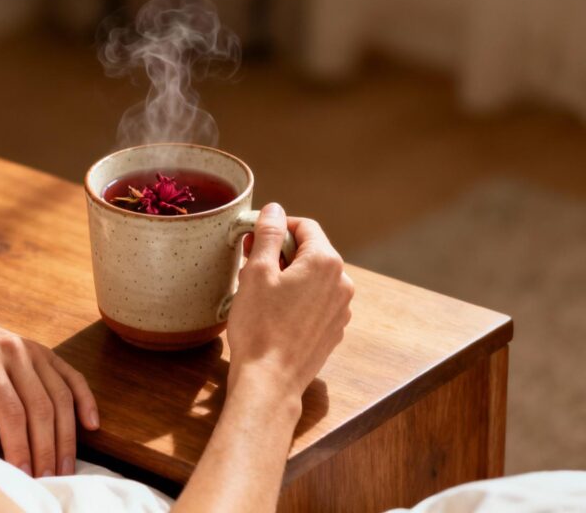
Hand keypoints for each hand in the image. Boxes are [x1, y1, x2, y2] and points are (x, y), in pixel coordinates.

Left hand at [0, 297, 98, 477]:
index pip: (11, 412)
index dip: (20, 447)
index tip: (23, 473)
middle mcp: (13, 352)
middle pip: (41, 407)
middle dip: (47, 448)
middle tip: (48, 477)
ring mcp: (32, 349)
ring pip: (61, 395)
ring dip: (67, 435)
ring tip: (66, 466)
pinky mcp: (43, 351)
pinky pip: (71, 376)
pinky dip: (85, 400)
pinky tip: (91, 425)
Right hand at [227, 203, 354, 397]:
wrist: (270, 381)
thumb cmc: (259, 326)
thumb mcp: (256, 272)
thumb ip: (268, 234)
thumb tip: (274, 210)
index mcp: (325, 262)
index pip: (304, 226)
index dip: (276, 226)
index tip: (253, 236)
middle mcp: (342, 283)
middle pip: (310, 251)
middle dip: (279, 251)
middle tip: (249, 263)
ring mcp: (340, 308)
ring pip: (312, 277)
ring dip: (287, 275)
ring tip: (258, 291)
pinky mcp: (333, 329)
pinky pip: (315, 301)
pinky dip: (296, 297)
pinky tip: (272, 312)